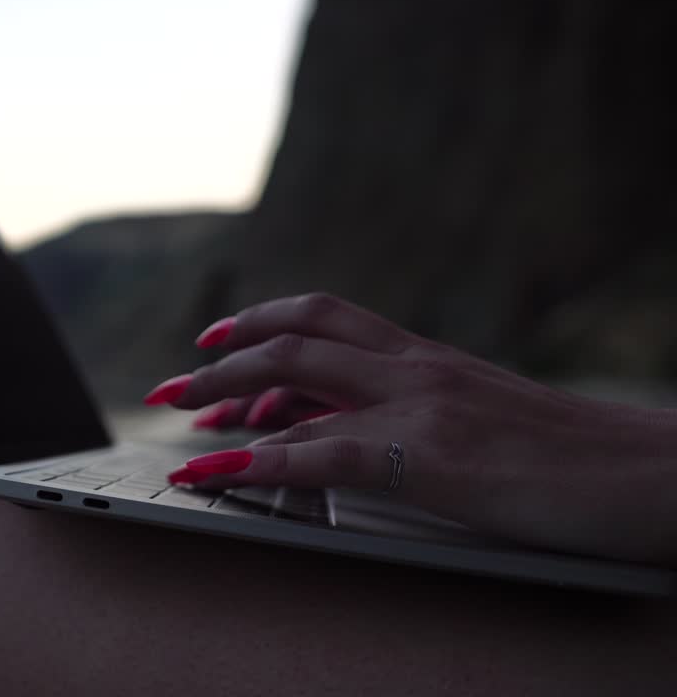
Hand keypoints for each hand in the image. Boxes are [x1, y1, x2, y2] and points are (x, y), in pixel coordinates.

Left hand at [145, 293, 676, 565]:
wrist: (657, 476)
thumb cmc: (577, 460)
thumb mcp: (486, 424)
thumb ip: (420, 417)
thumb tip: (355, 433)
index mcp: (431, 359)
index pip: (328, 324)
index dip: (262, 326)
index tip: (217, 344)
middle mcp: (416, 368)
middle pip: (296, 336)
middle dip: (223, 354)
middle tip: (171, 381)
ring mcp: (419, 405)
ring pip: (293, 374)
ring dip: (220, 390)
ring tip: (173, 413)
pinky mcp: (426, 456)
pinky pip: (318, 452)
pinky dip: (253, 462)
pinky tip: (214, 473)